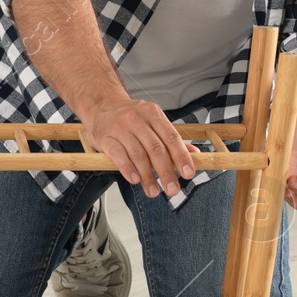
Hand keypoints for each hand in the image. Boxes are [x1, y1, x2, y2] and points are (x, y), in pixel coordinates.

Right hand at [80, 97, 197, 198]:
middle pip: (155, 148)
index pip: (171, 137)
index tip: (188, 174)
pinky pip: (118, 155)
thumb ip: (171, 139)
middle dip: (166, 172)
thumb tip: (195, 154)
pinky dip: (128, 169)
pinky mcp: (105, 137)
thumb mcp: (152, 123)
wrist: (101, 106)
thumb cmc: (130, 118)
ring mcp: (120, 127)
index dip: (181, 157)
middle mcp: (137, 118)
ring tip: (153, 191)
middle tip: (173, 190)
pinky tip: (135, 180)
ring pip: (138, 154)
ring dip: (147, 176)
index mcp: (153, 114)